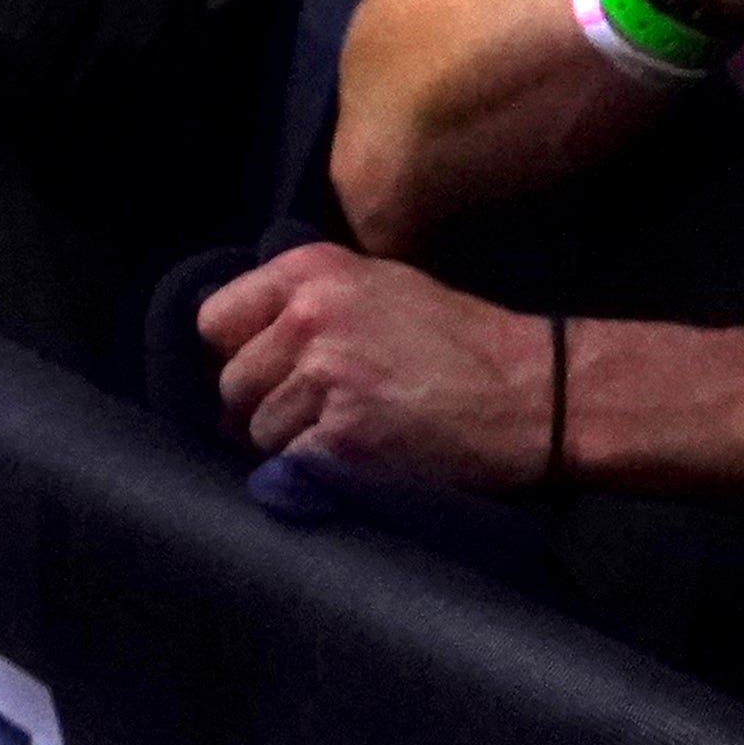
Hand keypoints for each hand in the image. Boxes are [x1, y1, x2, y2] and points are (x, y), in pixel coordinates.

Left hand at [198, 243, 551, 488]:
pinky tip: (355, 459)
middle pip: (231, 381)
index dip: (234, 352)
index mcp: (309, 273)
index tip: (262, 370)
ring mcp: (324, 378)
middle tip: (310, 413)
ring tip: (345, 433)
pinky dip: (313, 472)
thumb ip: (304, 300)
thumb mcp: (377, 285)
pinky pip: (289, 465)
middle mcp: (308, 318)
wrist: (530, 391)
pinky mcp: (342, 437)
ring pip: (258, 430)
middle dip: (260, 405)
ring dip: (289, 443)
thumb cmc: (459, 340)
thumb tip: (237, 340)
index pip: (213, 319)